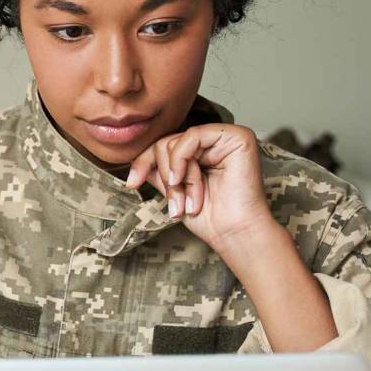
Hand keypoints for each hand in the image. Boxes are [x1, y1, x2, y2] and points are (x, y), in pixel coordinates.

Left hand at [124, 123, 275, 251]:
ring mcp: (227, 137)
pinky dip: (181, 159)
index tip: (132, 183)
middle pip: (168, 141)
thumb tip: (138, 160)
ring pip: (177, 140)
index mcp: (203, 152)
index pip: (165, 146)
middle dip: (164, 175)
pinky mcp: (237, 137)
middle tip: (175, 202)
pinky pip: (192, 136)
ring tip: (186, 200)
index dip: (144, 162)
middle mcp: (215, 142)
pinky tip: (181, 180)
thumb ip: (159, 172)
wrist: (233, 234)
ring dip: (175, 175)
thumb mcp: (173, 191)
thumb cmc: (210, 218)